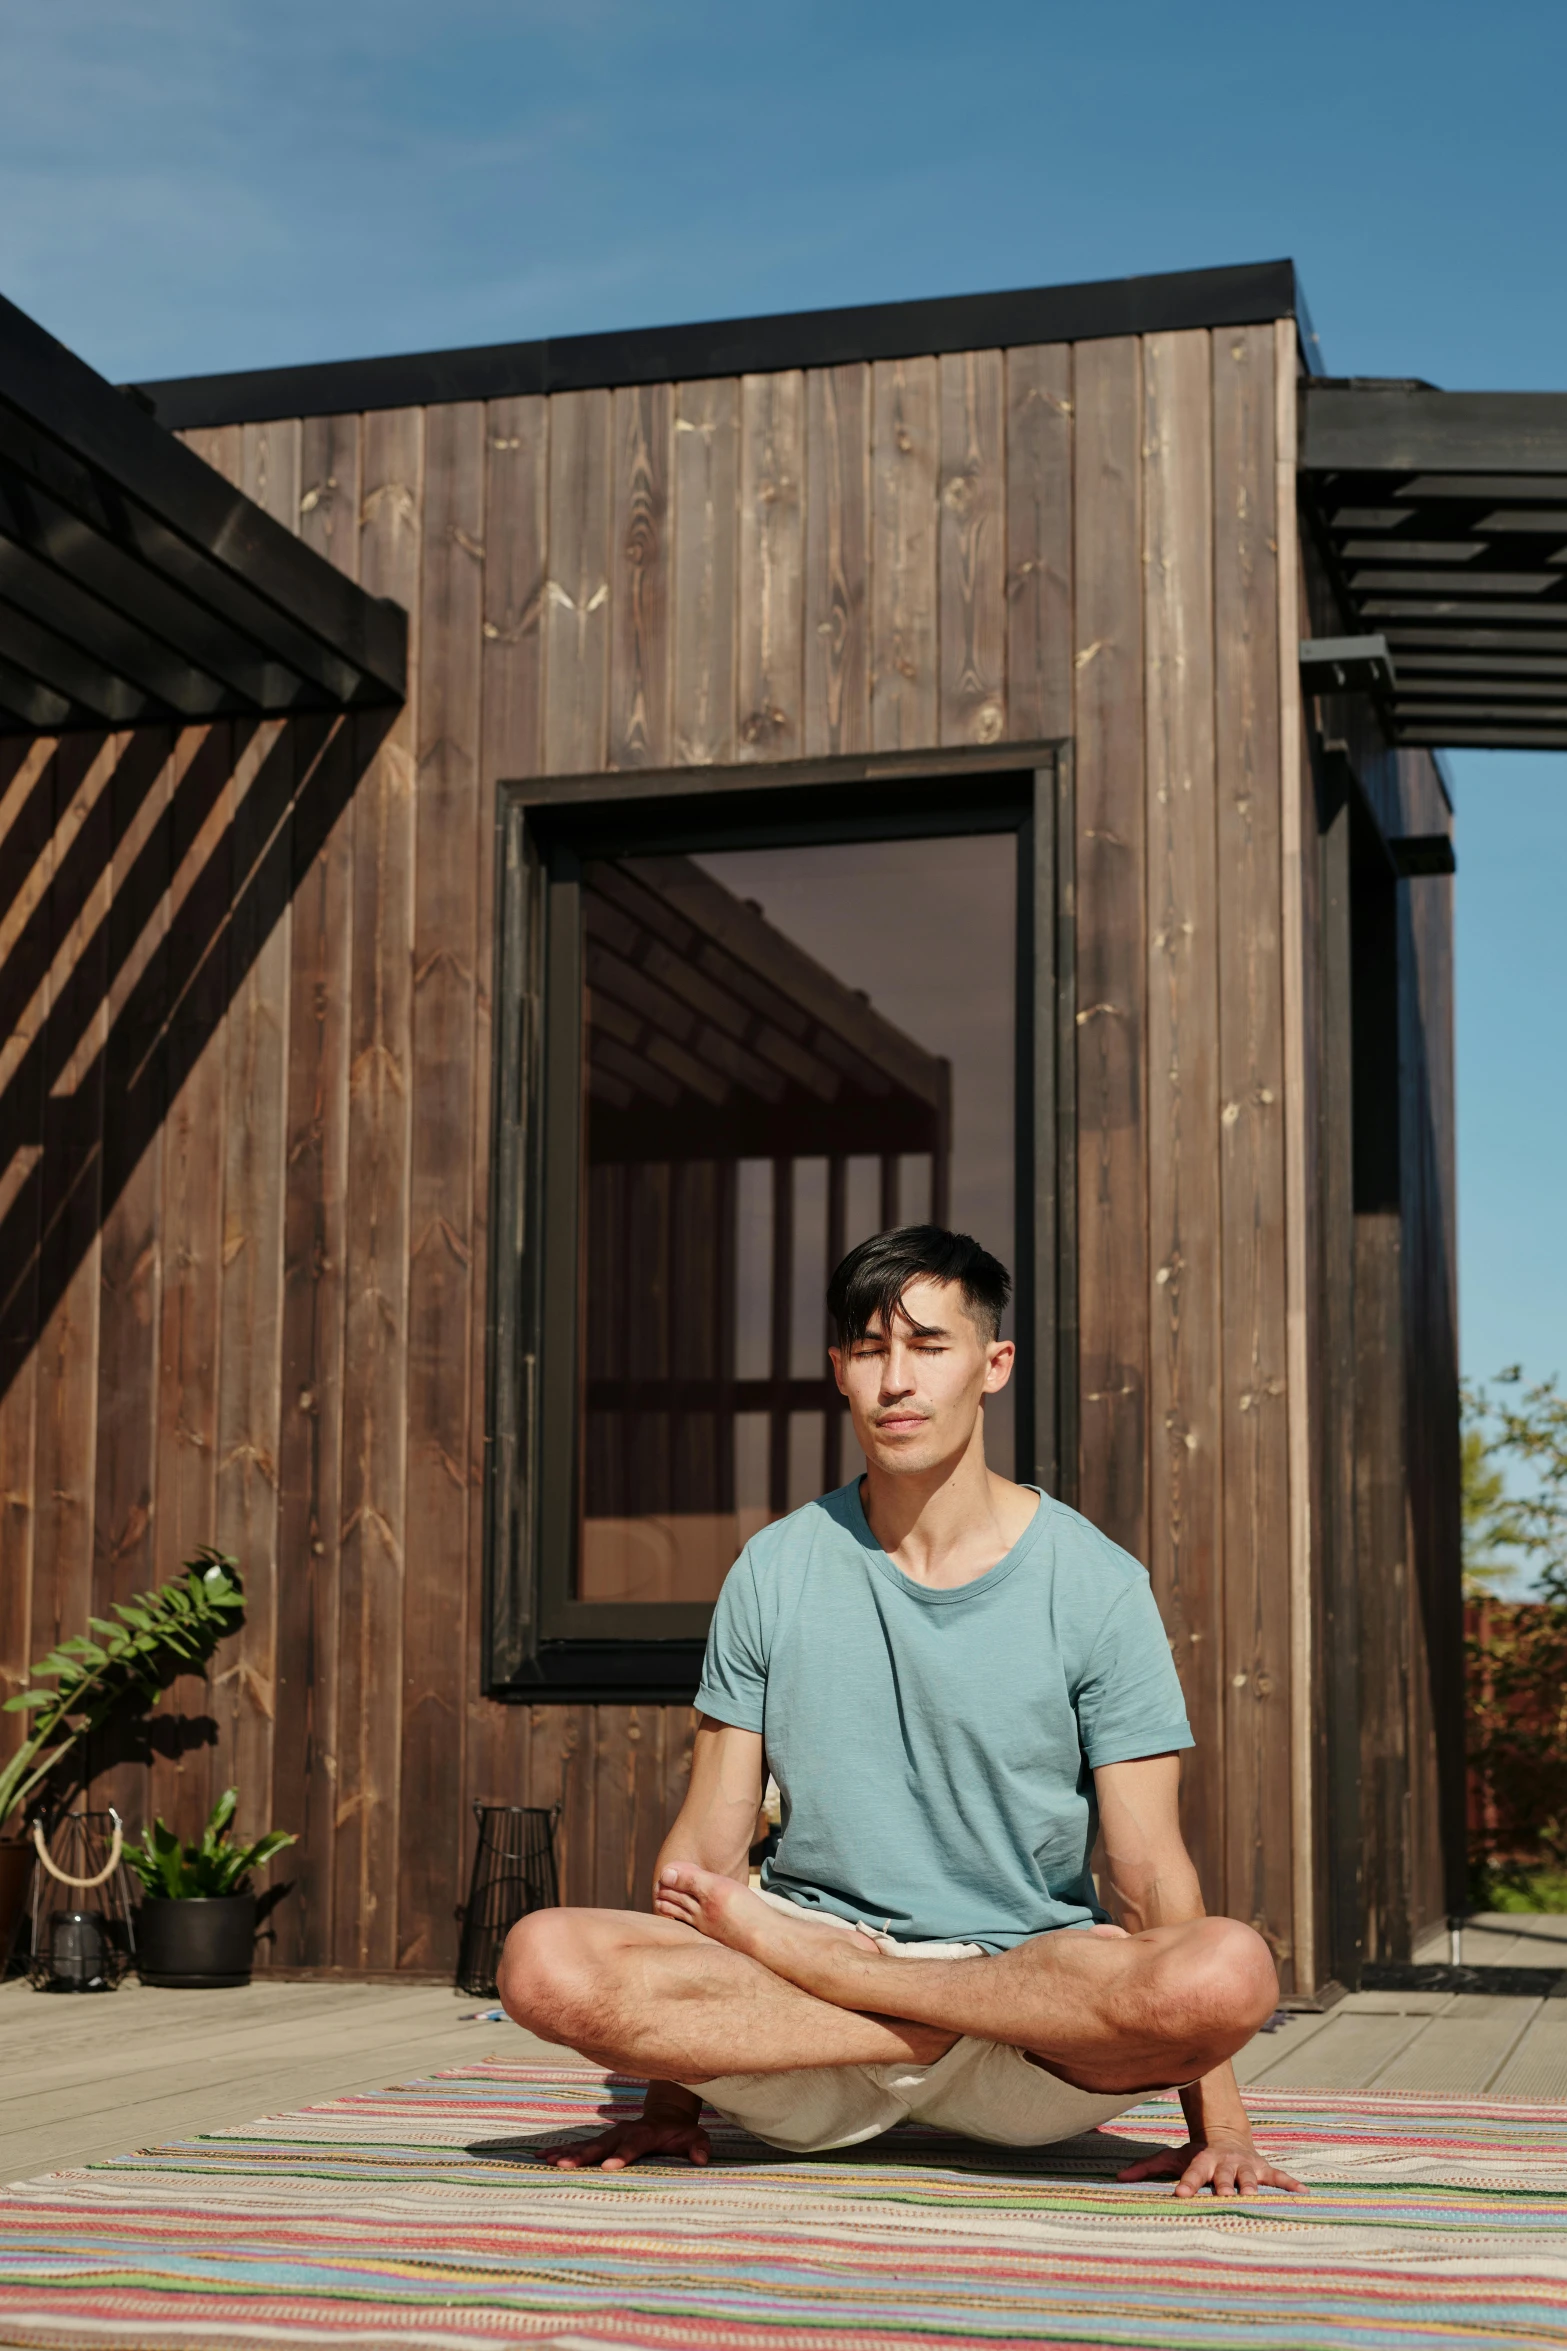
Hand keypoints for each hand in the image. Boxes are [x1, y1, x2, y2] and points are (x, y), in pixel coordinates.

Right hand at [543, 2113, 710, 2171]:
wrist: (667, 2113)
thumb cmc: (682, 2132)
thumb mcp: (695, 2137)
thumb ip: (698, 2147)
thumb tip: (702, 2159)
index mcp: (645, 2133)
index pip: (633, 2144)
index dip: (622, 2155)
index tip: (608, 2167)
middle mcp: (623, 2131)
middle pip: (601, 2144)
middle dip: (583, 2156)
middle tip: (564, 2166)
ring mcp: (610, 2135)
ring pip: (586, 2144)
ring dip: (566, 2152)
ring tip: (545, 2160)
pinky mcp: (602, 2140)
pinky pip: (580, 2145)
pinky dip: (561, 2150)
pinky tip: (542, 2156)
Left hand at [1117, 2134, 1303, 2198]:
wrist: (1227, 2134)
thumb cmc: (1197, 2153)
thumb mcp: (1172, 2157)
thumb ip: (1147, 2168)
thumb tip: (1118, 2177)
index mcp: (1204, 2160)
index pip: (1193, 2172)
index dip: (1187, 2182)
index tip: (1180, 2195)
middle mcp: (1226, 2162)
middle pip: (1224, 2176)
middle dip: (1224, 2186)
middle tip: (1224, 2197)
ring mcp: (1247, 2165)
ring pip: (1250, 2178)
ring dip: (1252, 2187)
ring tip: (1256, 2197)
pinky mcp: (1264, 2168)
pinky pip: (1280, 2177)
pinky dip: (1291, 2184)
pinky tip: (1304, 2194)